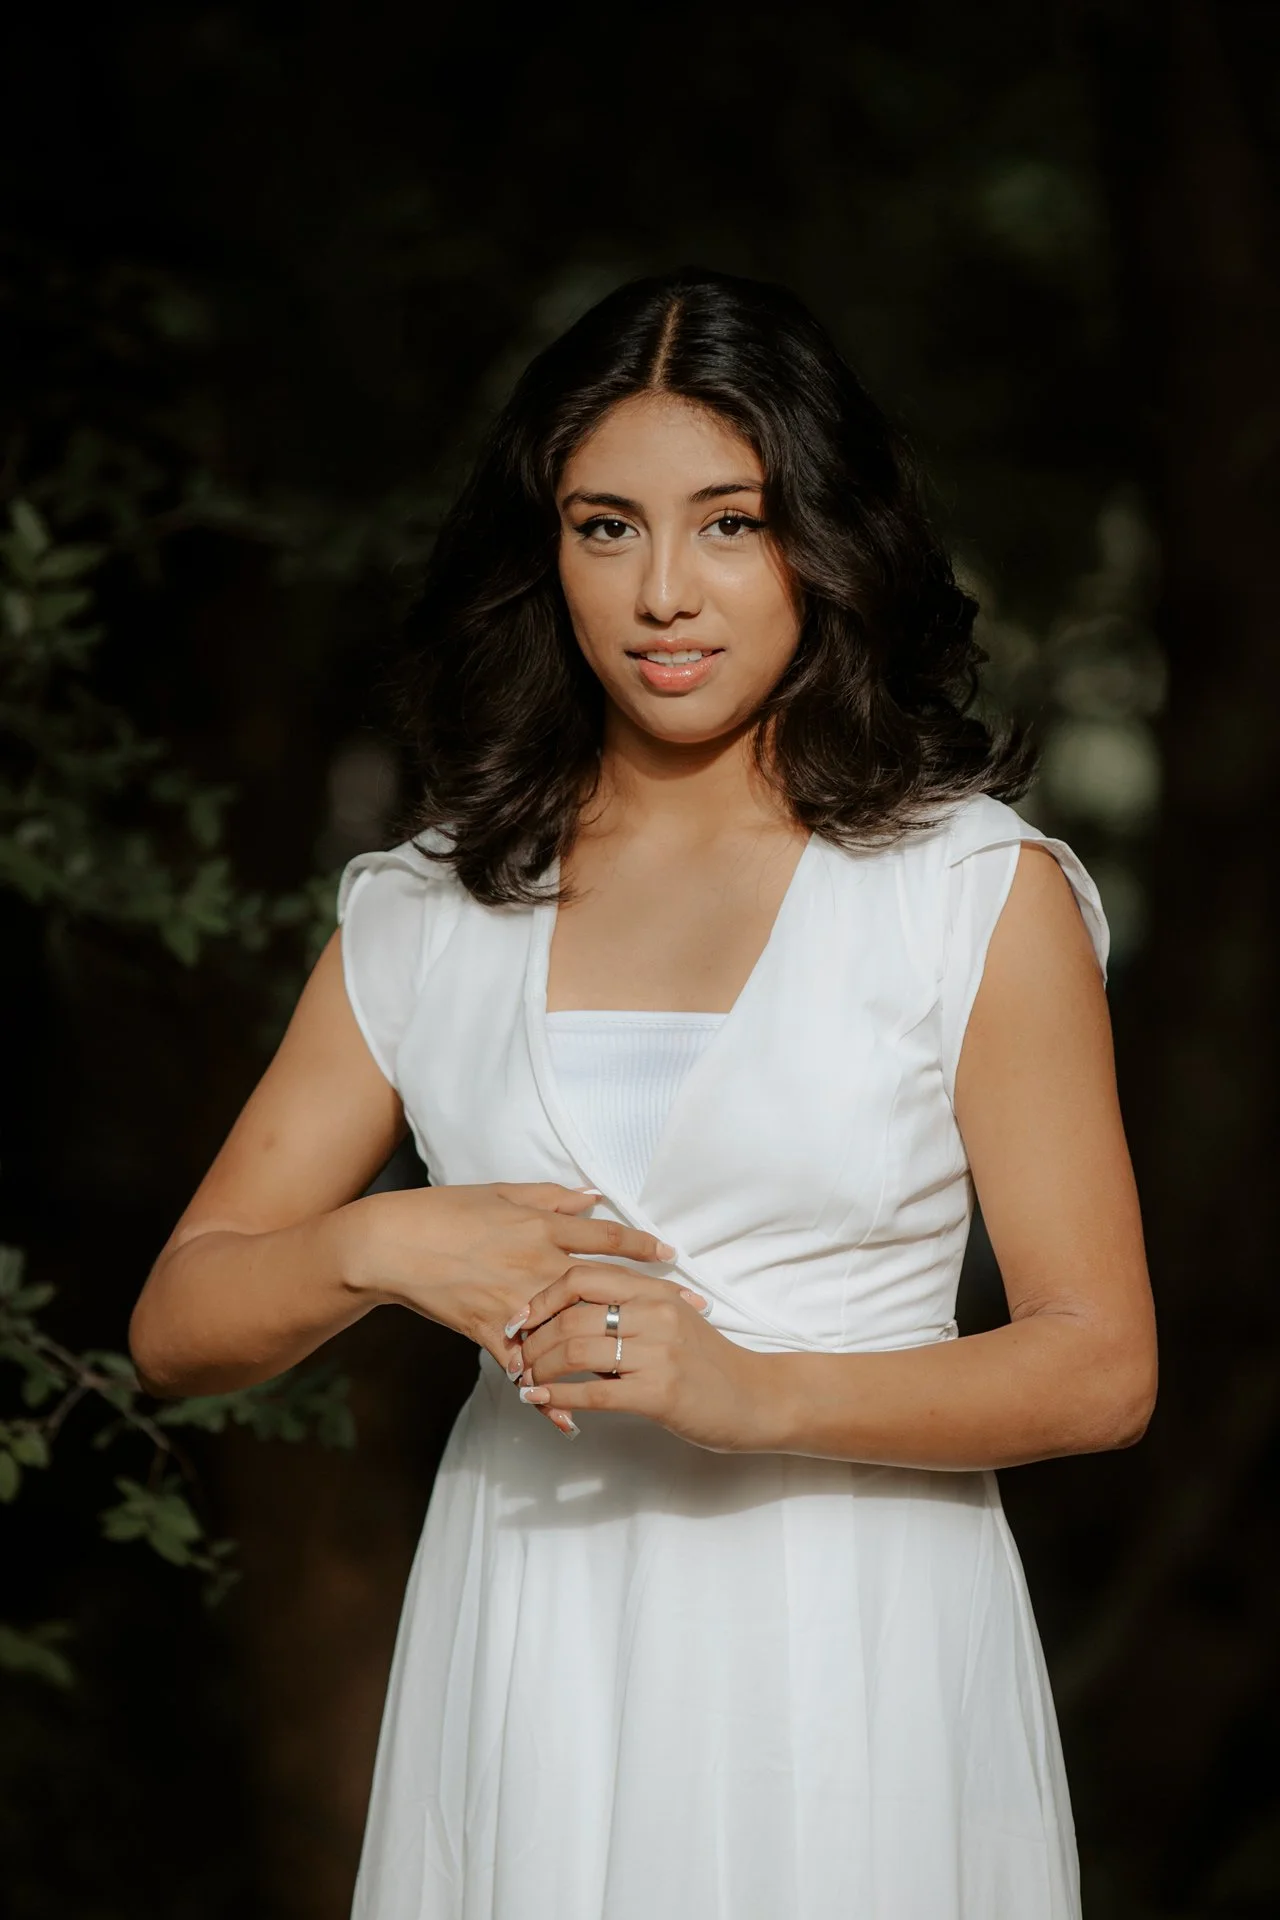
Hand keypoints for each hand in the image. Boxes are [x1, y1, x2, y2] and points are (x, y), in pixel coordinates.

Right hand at [347, 1182, 675, 1434]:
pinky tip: (572, 1418)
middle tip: (692, 1314)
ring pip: (573, 1333)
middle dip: (652, 1300)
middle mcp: (537, 1265)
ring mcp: (516, 1302)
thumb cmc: (446, 1211)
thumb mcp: (502, 1193)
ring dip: (612, 1352)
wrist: (394, 1244)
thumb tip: (594, 1197)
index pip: (606, 1238)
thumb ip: (551, 1197)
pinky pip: (526, 1369)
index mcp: (542, 1228)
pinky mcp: (489, 1333)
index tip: (674, 1257)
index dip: (643, 1245)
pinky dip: (548, 1395)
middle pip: (607, 1287)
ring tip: (650, 1369)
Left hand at [516, 1267, 760, 1451]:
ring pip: (577, 1352)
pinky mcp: (659, 1393)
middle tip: (517, 1359)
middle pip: (571, 1317)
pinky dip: (560, 1398)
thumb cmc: (707, 1361)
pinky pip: (595, 1392)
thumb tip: (570, 1315)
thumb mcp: (672, 1319)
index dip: (542, 1298)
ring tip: (527, 1382)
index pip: (582, 1278)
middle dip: (533, 1340)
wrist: (756, 1397)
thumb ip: (630, 1309)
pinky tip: (543, 1403)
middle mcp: (655, 1315)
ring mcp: (658, 1353)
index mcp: (654, 1292)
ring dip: (541, 1369)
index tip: (520, 1319)